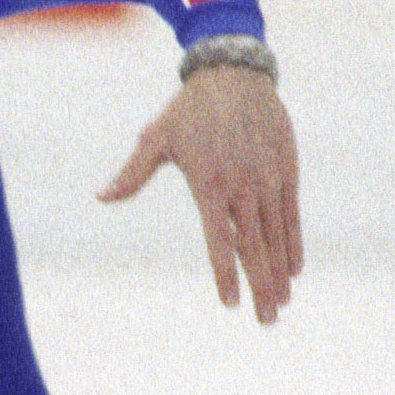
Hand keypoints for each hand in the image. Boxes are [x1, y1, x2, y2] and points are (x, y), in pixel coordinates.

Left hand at [99, 63, 303, 322]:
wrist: (234, 72)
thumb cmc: (189, 110)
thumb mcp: (155, 138)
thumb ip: (132, 174)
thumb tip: (101, 197)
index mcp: (208, 185)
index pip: (219, 241)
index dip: (225, 274)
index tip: (230, 303)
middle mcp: (242, 187)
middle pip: (254, 247)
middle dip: (261, 287)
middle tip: (265, 321)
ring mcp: (267, 180)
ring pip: (276, 237)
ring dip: (279, 274)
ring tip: (281, 305)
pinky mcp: (286, 170)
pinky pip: (292, 216)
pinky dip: (293, 244)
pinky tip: (293, 271)